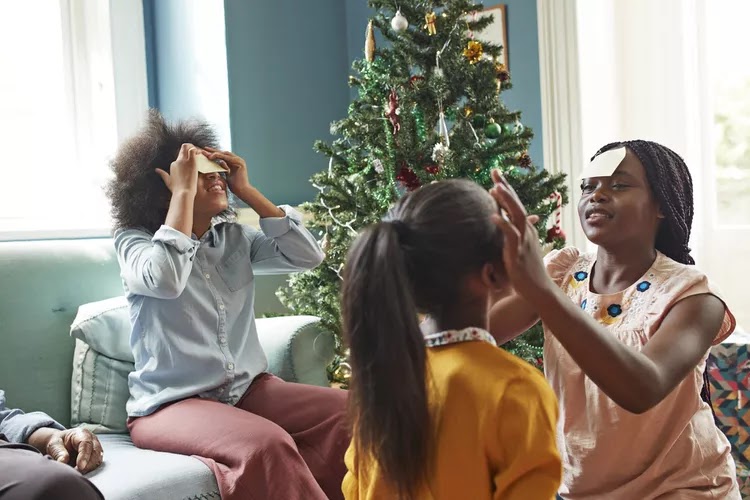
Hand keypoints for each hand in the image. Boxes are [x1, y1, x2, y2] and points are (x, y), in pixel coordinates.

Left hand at [29, 427, 103, 473]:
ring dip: (89, 468)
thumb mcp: (54, 445)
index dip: (84, 455)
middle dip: (88, 464)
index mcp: (81, 433)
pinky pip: (96, 463)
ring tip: (78, 473)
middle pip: (95, 451)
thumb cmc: (58, 443)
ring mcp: (95, 447)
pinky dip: (90, 469)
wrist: (61, 444)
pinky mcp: (96, 455)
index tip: (80, 466)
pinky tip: (82, 472)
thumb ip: (58, 452)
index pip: (86, 443)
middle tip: (77, 473)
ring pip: (98, 458)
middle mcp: (92, 439)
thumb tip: (63, 461)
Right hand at [156, 143, 199, 194]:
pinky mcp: (191, 162)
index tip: (192, 161)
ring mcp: (184, 161)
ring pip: (187, 146)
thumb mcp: (168, 181)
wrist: (183, 192)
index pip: (180, 156)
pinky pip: (193, 150)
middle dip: (189, 147)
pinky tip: (200, 154)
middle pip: (183, 148)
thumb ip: (162, 174)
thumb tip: (156, 170)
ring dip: (193, 147)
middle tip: (196, 153)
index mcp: (173, 165)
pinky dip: (197, 150)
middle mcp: (178, 161)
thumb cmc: (177, 189)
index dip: (187, 157)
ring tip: (199, 153)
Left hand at [203, 147, 251, 194]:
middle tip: (204, 149)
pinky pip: (227, 158)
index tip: (206, 152)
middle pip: (224, 153)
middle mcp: (238, 160)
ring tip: (207, 154)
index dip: (215, 153)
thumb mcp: (227, 175)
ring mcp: (239, 161)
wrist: (242, 191)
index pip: (224, 156)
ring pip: (225, 154)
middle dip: (214, 151)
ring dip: (215, 153)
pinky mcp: (239, 163)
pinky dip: (219, 156)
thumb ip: (224, 168)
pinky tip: (212, 156)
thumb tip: (220, 163)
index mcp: (235, 163)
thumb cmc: (235, 186)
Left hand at [489, 170, 554, 300]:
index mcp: (526, 229)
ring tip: (494, 187)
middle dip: (505, 187)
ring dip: (506, 201)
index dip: (506, 189)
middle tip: (494, 170)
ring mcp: (523, 241)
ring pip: (516, 216)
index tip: (496, 175)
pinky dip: (503, 224)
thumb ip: (514, 234)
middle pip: (516, 204)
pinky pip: (511, 236)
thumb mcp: (521, 248)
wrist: (539, 290)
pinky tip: (493, 216)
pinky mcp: (518, 254)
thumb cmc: (528, 271)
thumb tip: (508, 223)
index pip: (515, 204)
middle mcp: (526, 232)